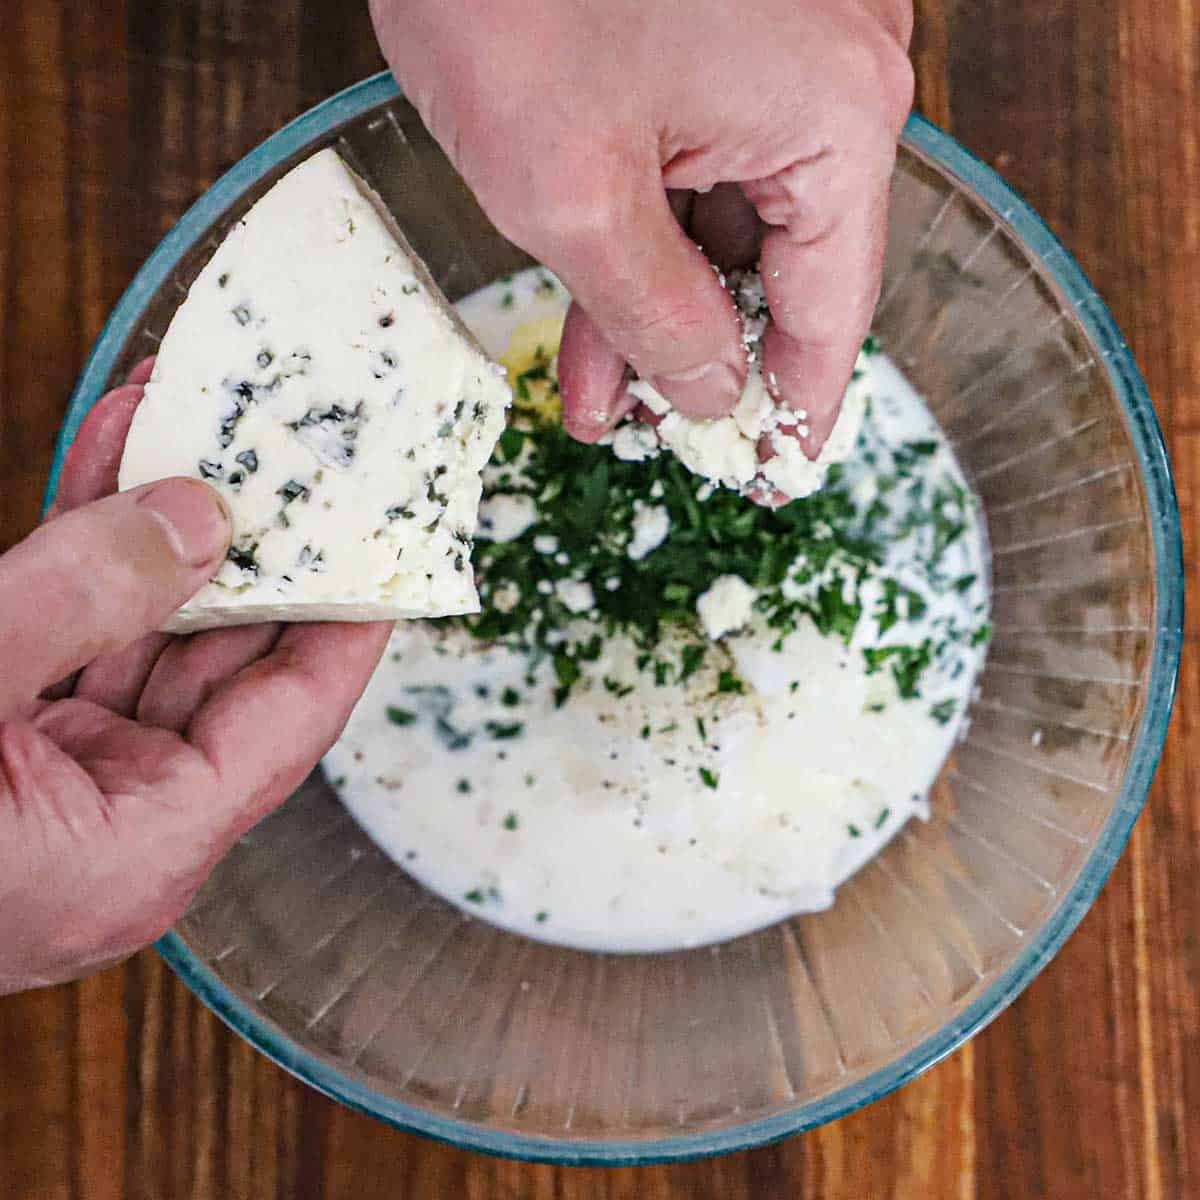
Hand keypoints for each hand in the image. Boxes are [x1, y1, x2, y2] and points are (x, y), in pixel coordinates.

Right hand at [0, 362, 389, 993]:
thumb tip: (196, 520)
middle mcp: (120, 820)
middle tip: (304, 454)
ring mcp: (58, 778)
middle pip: (229, 666)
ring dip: (166, 527)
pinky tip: (115, 455)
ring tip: (208, 418)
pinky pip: (70, 631)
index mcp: (141, 848)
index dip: (349, 620)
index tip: (390, 538)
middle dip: (258, 549)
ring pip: (148, 635)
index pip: (293, 719)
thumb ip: (76, 602)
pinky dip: (86, 548)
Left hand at [371, 0, 912, 462]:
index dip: (795, 411)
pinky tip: (595, 313)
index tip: (773, 481)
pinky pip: (698, 162)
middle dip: (701, 363)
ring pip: (727, 223)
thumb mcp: (574, 194)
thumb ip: (657, 317)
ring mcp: (781, 43)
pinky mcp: (722, 27)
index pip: (832, 313)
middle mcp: (832, 76)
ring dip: (659, 310)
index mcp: (836, 116)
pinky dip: (646, 237)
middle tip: (655, 443)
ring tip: (601, 398)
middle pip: (780, 268)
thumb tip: (712, 394)